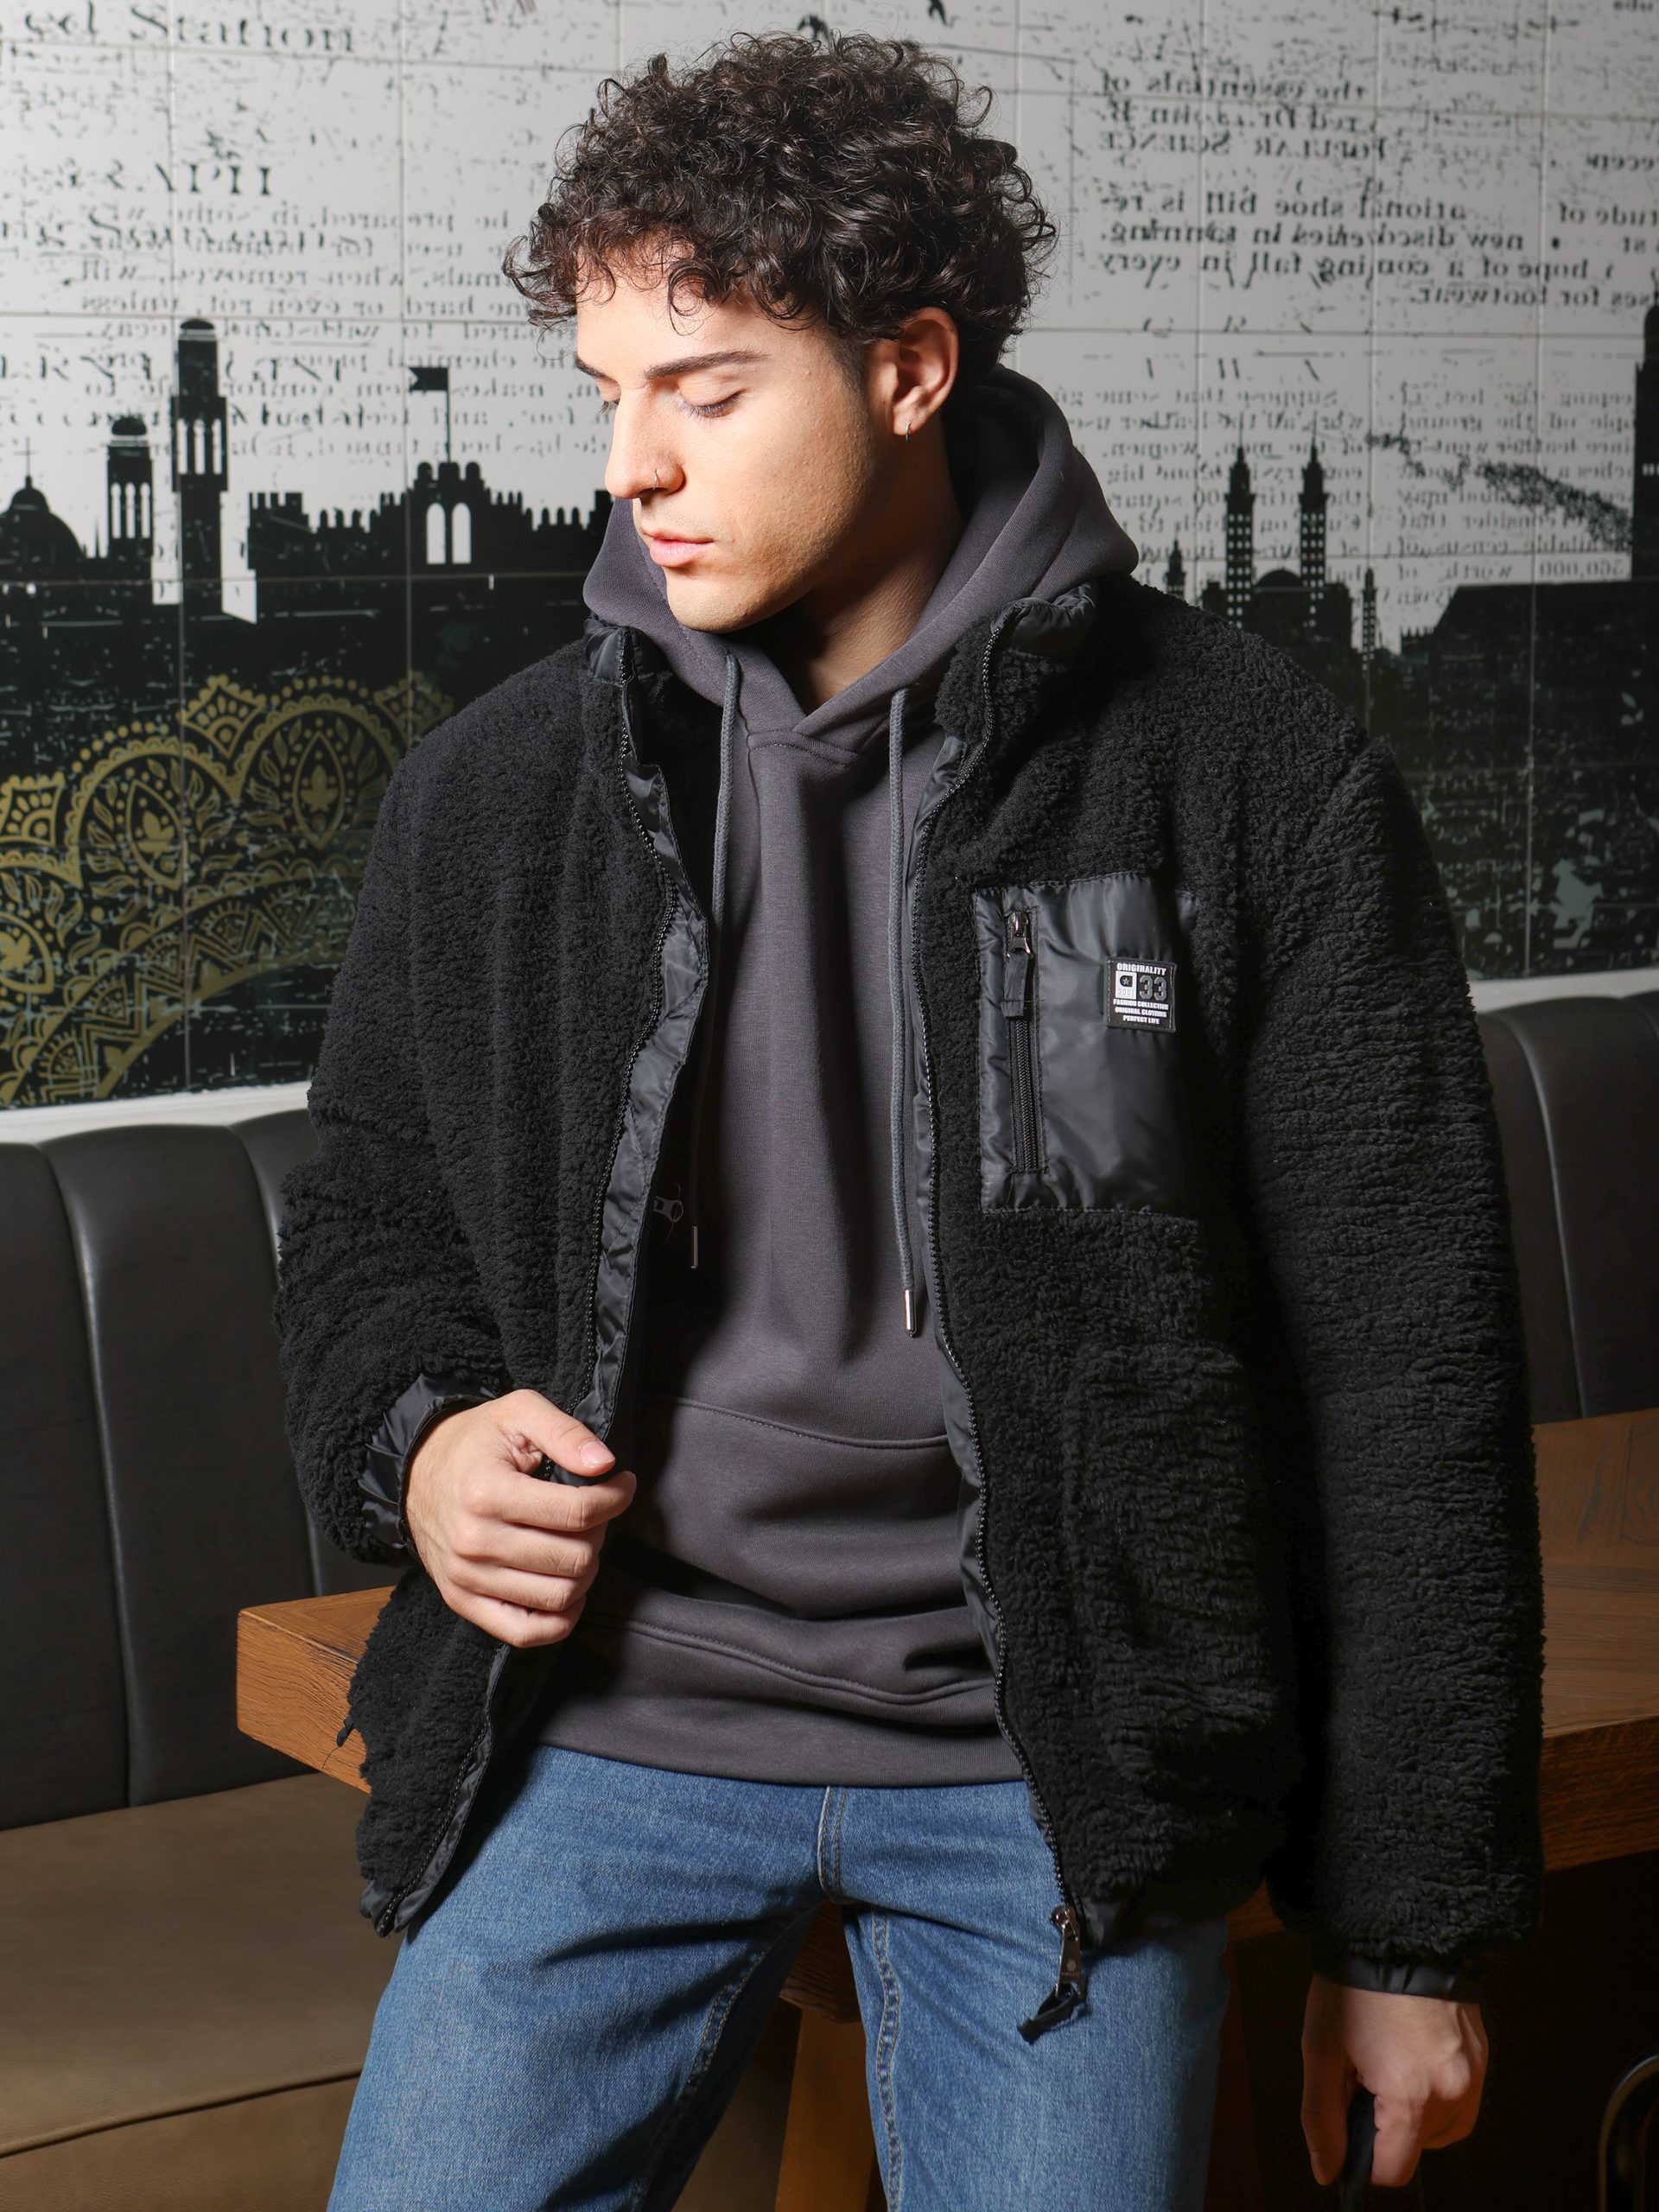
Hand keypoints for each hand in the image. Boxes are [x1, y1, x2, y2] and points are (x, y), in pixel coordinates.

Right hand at [402, 1388, 636, 1648]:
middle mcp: (475, 1542)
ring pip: (558, 1597)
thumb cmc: (474, 1442)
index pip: (578, 1512)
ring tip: (578, 1543)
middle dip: (600, 1533)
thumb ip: (565, 1432)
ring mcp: (467, 1578)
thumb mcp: (518, 1413)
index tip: (622, 1484)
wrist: (416, 1473)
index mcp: (489, 1493)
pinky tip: (566, 1586)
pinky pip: (525, 1633)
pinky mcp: (463, 1601)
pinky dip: (558, 1619)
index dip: (615, 1497)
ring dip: (585, 1572)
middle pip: (574, 1558)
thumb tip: (604, 1464)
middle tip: (593, 1513)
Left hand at [1302, 1972, 1487, 2188]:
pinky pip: (1461, 2102)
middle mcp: (1452, 2091)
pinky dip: (1435, 2095)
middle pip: (1417, 2149)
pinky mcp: (1483, 2057)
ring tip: (1387, 2063)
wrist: (1395, 1933)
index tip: (1348, 2123)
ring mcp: (1473, 2075)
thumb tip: (1328, 2171)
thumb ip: (1322, 2119)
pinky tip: (1411, 2060)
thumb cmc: (1354, 1988)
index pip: (1393, 2170)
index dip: (1363, 2156)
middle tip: (1363, 2075)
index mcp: (1411, 2095)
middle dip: (1385, 2125)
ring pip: (1442, 2130)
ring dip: (1413, 2113)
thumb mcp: (1320, 2050)